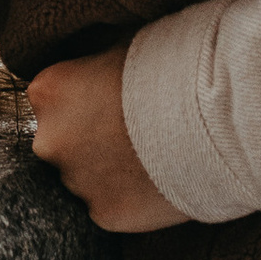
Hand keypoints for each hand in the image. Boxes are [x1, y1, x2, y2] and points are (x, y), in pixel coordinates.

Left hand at [26, 46, 188, 233]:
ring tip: (149, 157)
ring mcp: (76, 182)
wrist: (212, 118)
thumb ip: (91, 62)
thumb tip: (89, 64)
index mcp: (48, 92)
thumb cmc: (169, 69)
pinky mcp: (103, 215)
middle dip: (88, 140)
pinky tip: (155, 181)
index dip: (83, 98)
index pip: (51, 98)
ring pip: (84, 178)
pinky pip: (110, 206)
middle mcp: (50, 141)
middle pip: (61, 143)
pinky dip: (128, 197)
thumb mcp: (119, 45)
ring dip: (107, 171)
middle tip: (129, 131)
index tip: (111, 98)